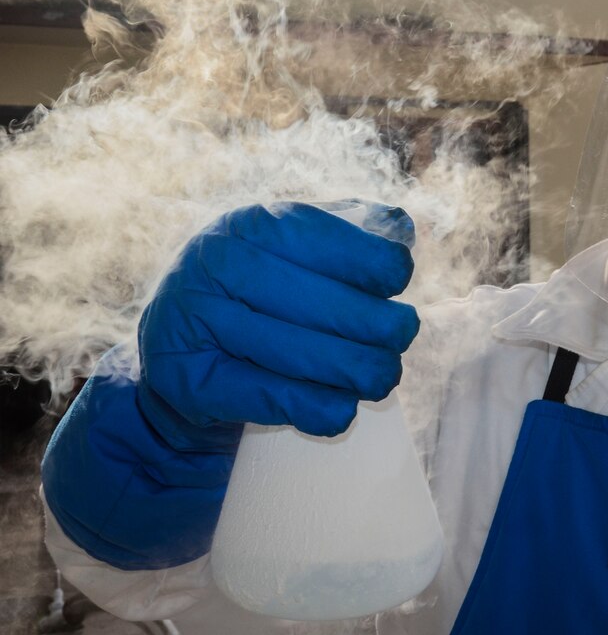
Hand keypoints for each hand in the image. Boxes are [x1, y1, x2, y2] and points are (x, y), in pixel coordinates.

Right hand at [42, 201, 419, 568]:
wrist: (178, 361)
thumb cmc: (257, 298)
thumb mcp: (292, 253)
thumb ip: (349, 232)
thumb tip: (402, 228)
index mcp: (246, 226)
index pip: (318, 236)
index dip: (370, 258)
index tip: (398, 278)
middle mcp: (214, 267)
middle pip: (317, 301)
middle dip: (377, 323)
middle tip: (402, 334)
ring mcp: (194, 323)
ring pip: (302, 354)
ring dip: (359, 370)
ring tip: (382, 376)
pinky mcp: (190, 382)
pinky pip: (276, 399)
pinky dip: (321, 408)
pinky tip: (343, 408)